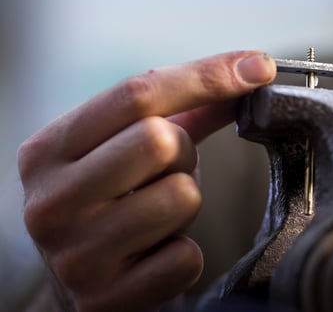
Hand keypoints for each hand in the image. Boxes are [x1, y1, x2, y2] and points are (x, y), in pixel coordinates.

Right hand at [18, 51, 275, 310]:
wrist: (84, 291)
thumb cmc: (117, 204)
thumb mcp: (130, 148)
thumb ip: (185, 106)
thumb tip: (251, 69)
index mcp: (49, 150)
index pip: (136, 93)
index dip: (207, 75)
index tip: (260, 66)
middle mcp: (49, 201)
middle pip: (160, 140)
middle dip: (184, 153)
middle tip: (168, 174)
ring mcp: (73, 255)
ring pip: (181, 196)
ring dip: (186, 205)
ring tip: (158, 218)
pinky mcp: (104, 299)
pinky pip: (185, 257)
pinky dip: (184, 254)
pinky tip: (156, 256)